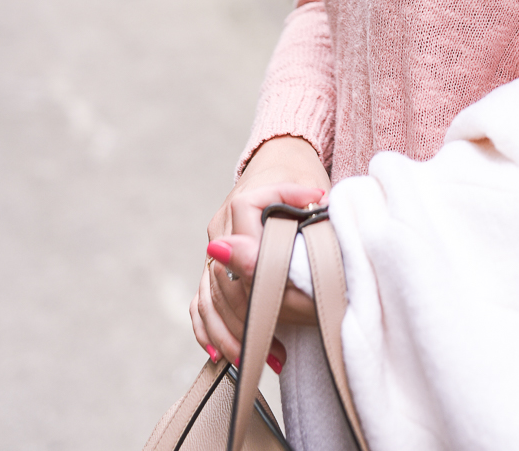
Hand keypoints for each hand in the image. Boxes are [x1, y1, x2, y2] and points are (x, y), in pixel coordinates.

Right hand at [190, 135, 330, 370]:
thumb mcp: (309, 181)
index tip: (290, 299)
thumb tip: (317, 214)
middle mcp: (221, 228)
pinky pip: (201, 302)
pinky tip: (222, 355)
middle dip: (252, 316)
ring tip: (256, 359)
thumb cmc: (300, 173)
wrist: (280, 159)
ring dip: (231, 332)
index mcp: (242, 203)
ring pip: (209, 298)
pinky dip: (208, 329)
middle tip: (282, 345)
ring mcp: (214, 248)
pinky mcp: (213, 264)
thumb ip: (307, 202)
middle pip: (227, 281)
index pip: (247, 247)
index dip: (267, 276)